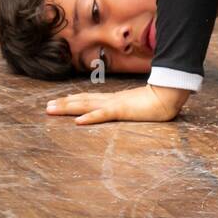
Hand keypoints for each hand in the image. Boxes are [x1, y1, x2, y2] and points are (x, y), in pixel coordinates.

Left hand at [46, 83, 189, 124]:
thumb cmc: (158, 101)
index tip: (59, 102)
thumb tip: (127, 108)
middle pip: (82, 101)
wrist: (170, 96)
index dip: (73, 100)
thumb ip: (131, 107)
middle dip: (64, 104)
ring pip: (86, 106)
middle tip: (47, 107)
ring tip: (52, 110)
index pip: (89, 100)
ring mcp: (115, 104)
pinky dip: (90, 117)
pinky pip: (103, 114)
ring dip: (68, 108)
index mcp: (114, 100)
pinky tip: (78, 121)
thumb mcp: (139, 106)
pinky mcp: (122, 110)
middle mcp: (110, 100)